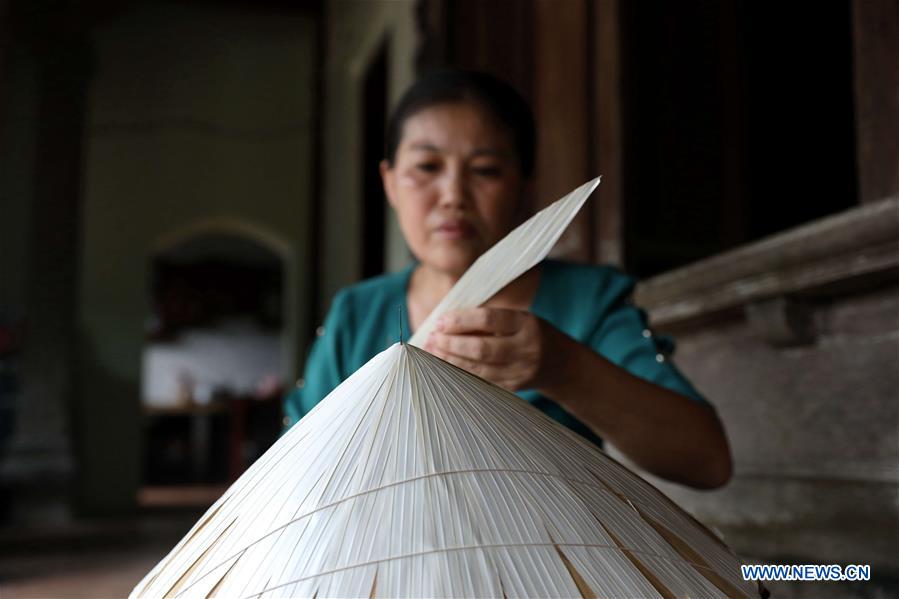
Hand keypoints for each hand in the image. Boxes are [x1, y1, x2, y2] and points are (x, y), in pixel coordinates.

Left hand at [424, 307, 567, 391]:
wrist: (563, 365)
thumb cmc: (532, 334)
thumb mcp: (519, 318)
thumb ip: (488, 319)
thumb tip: (446, 322)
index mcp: (527, 324)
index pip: (489, 320)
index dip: (461, 320)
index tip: (441, 320)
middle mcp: (525, 349)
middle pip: (481, 348)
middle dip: (451, 343)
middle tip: (431, 338)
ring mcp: (519, 372)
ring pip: (478, 368)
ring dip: (450, 360)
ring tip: (432, 351)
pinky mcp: (512, 388)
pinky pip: (480, 380)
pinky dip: (459, 372)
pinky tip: (444, 365)